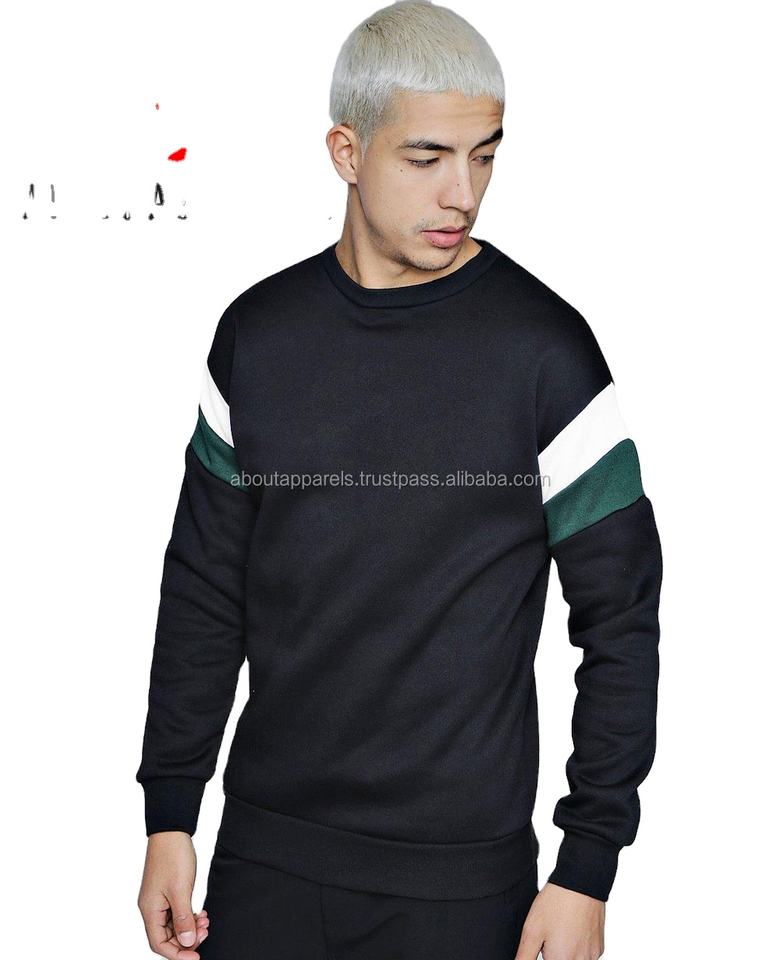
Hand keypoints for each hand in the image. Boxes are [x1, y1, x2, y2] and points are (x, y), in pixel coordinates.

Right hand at [137, 831, 209, 957]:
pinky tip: (200, 913)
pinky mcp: (167, 892)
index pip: (160, 944)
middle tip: (206, 931)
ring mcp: (158, 900)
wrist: (172, 831)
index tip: (196, 956)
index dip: (177, 954)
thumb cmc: (173, 857)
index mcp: (150, 910)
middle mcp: (151, 908)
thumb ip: (183, 919)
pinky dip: (188, 916)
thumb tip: (186, 942)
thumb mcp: (181, 890)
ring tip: (206, 921)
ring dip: (190, 927)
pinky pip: (176, 913)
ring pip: (173, 926)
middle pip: (167, 937)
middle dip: (187, 939)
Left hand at [514, 882, 604, 959]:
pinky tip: (572, 928)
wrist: (581, 883)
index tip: (544, 943)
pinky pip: (586, 955)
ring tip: (561, 930)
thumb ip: (524, 956)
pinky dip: (578, 947)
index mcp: (561, 959)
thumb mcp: (531, 930)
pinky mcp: (599, 948)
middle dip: (553, 953)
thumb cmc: (556, 903)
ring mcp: (592, 956)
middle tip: (551, 935)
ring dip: (566, 952)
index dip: (544, 954)